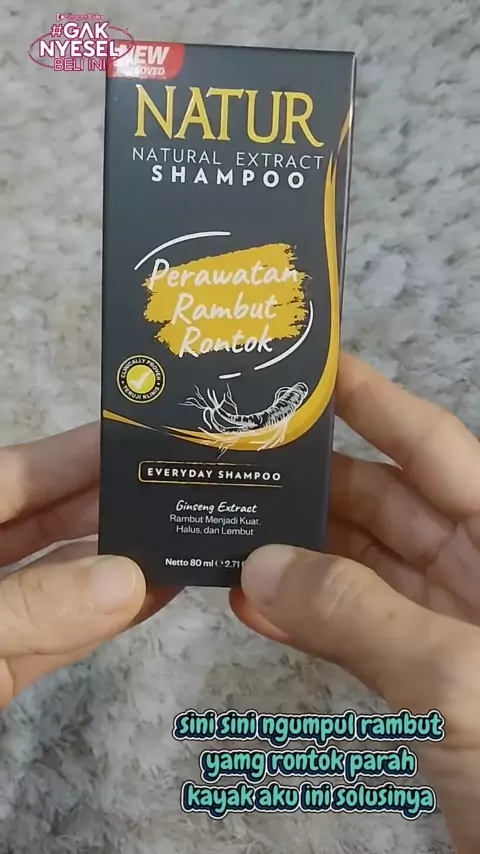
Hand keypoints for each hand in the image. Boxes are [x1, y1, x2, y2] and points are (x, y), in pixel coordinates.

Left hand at [0, 423, 178, 707]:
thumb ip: (31, 605)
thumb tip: (129, 580)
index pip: (13, 476)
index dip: (73, 453)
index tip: (140, 438)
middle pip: (44, 523)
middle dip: (108, 505)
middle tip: (180, 485)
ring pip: (59, 582)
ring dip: (118, 565)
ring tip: (184, 537)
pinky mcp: (2, 669)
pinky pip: (55, 638)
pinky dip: (102, 621)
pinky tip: (155, 595)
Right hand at [231, 354, 479, 853]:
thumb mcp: (456, 677)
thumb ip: (357, 615)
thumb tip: (261, 567)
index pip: (435, 447)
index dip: (375, 401)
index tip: (312, 370)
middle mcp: (479, 570)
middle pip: (388, 504)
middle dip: (315, 485)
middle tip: (242, 463)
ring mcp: (451, 624)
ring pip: (365, 569)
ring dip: (300, 557)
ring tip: (232, 532)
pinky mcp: (426, 678)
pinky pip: (359, 630)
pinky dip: (309, 618)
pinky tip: (254, 605)